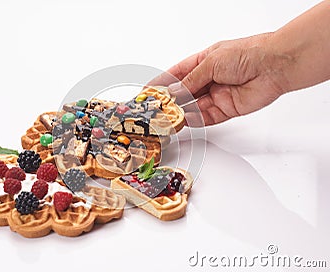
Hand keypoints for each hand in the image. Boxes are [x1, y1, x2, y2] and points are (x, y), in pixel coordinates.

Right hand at [149, 33, 290, 126]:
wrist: (275, 66)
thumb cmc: (247, 54)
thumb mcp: (211, 63)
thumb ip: (191, 80)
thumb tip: (173, 91)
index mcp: (203, 62)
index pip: (176, 74)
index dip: (162, 83)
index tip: (148, 91)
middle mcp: (209, 79)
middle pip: (184, 93)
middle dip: (170, 100)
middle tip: (156, 108)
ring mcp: (217, 94)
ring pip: (193, 107)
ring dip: (181, 112)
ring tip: (167, 117)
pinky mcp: (227, 109)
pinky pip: (207, 117)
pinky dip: (195, 120)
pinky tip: (185, 120)